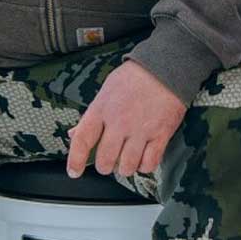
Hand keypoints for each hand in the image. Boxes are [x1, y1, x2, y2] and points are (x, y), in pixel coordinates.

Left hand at [66, 60, 185, 178]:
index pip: (82, 140)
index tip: (74, 172)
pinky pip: (149, 163)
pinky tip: (143, 158)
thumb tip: (74, 134)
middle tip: (109, 162)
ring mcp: (140, 129)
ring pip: (127, 166)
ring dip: (125, 168)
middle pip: (105, 160)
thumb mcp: (106, 91)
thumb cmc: (135, 78)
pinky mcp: (160, 134)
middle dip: (105, 166)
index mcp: (102, 109)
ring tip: (128, 159)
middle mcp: (119, 122)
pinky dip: (144, 166)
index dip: (75, 160)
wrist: (166, 67)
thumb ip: (91, 116)